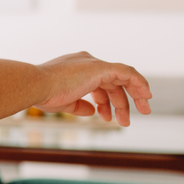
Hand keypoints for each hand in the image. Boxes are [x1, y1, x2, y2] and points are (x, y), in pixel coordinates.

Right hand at [35, 51, 151, 125]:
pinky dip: (139, 83)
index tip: (106, 116)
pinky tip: (147, 96)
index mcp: (76, 68)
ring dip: (133, 97)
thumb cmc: (43, 94)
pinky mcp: (102, 67)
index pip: (98, 84)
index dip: (104, 101)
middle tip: (125, 121)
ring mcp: (94, 64)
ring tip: (137, 116)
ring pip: (123, 79)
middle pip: (112, 83)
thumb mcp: (64, 103)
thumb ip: (79, 106)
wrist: (36, 85)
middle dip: (120, 103)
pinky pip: (128, 73)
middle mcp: (87, 62)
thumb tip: (92, 111)